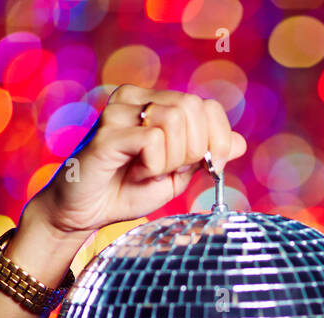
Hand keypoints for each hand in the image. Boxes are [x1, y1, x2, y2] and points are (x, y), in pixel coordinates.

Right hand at [25, 85, 247, 239]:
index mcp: (154, 103)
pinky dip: (155, 165)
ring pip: (175, 121)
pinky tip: (137, 173)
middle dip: (195, 149)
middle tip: (171, 170)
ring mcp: (119, 111)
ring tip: (148, 172)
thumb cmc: (127, 191)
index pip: (205, 105)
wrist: (83, 212)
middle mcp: (135, 98)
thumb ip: (205, 157)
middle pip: (193, 108)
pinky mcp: (108, 133)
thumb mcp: (177, 175)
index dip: (218, 137)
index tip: (208, 166)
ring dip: (172, 159)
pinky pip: (153, 141)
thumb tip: (240, 143)